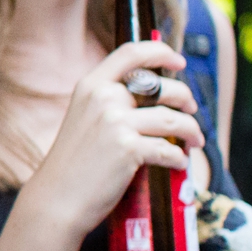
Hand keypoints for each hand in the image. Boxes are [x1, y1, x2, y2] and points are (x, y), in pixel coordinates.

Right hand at [17, 41, 206, 242]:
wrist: (57, 198)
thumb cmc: (72, 163)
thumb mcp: (82, 118)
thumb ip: (108, 101)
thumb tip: (151, 95)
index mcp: (90, 85)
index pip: (130, 53)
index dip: (161, 52)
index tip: (179, 62)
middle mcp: (102, 98)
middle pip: (161, 87)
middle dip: (185, 98)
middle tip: (191, 111)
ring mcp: (115, 123)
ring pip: (172, 119)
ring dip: (191, 131)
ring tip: (195, 142)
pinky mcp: (128, 149)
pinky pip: (169, 149)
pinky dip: (179, 158)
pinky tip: (178, 163)